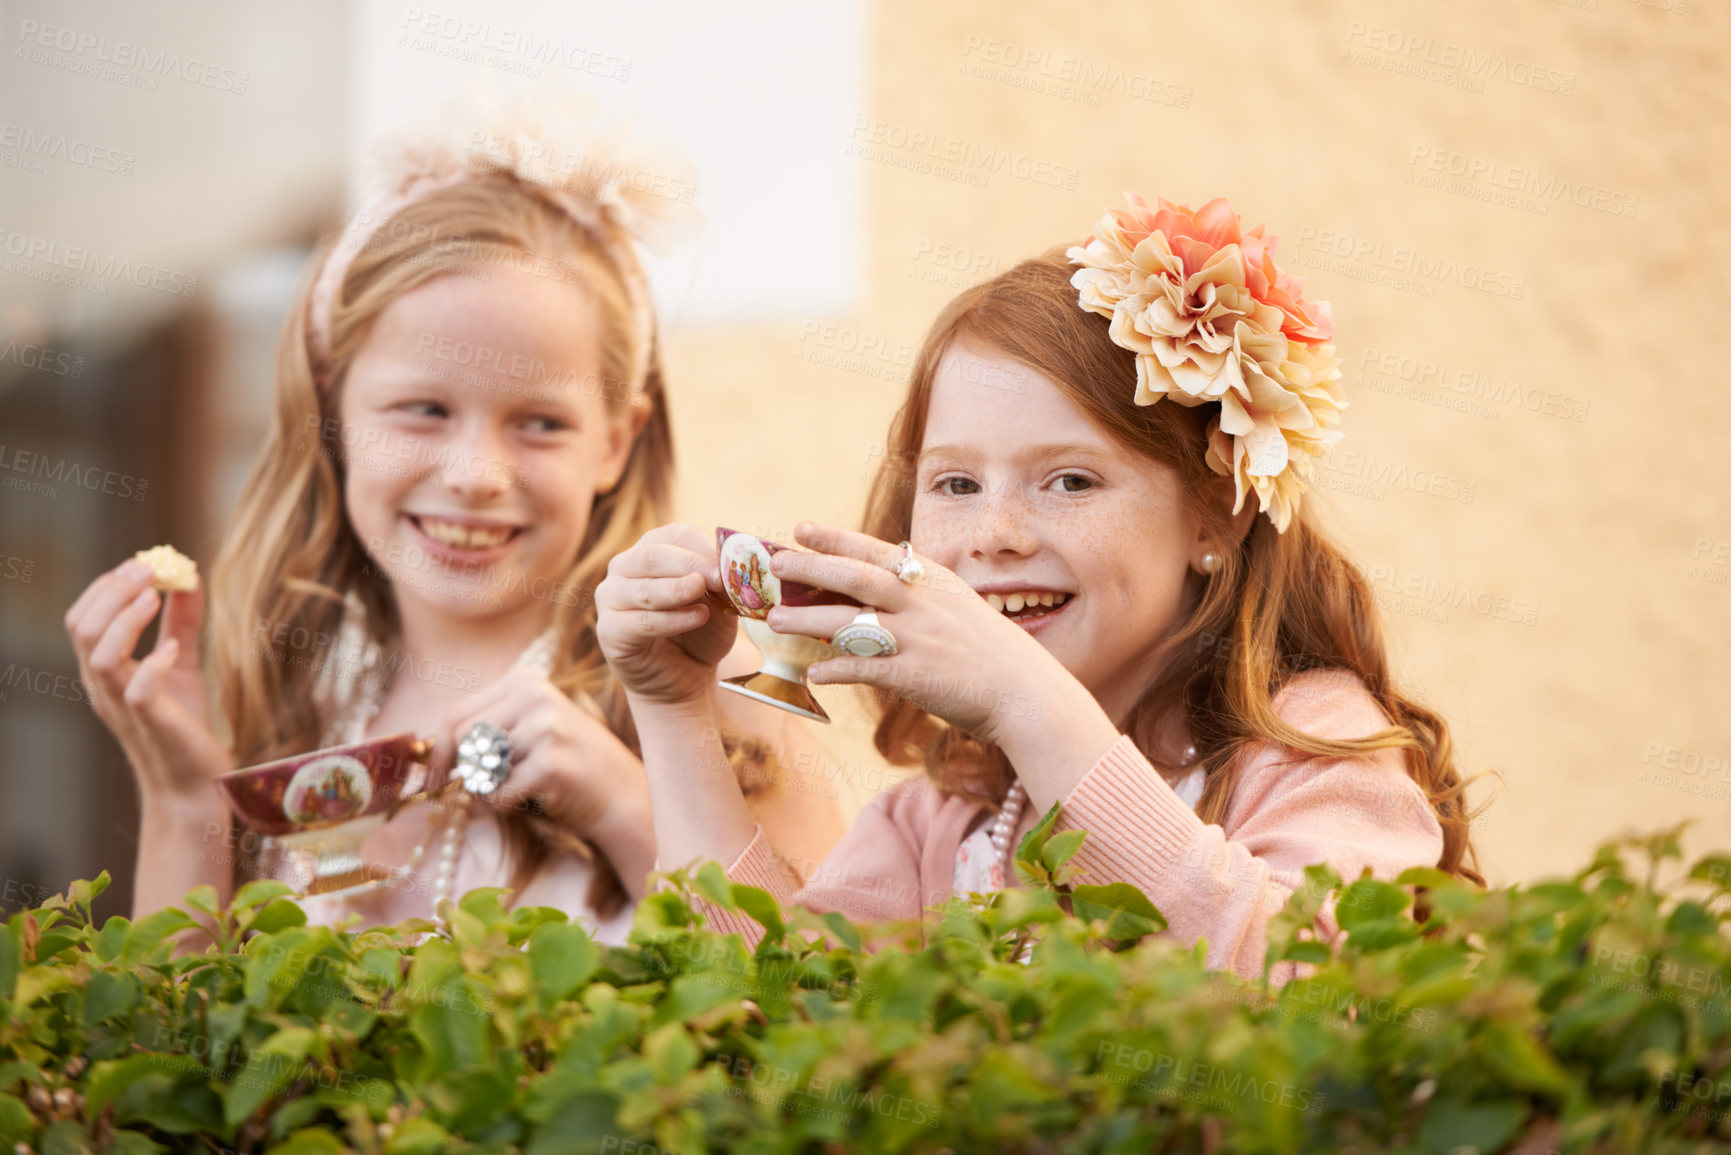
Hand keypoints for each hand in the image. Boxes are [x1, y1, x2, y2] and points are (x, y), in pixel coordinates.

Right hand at [64, 559, 231, 801]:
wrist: (195, 783)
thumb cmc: (182, 725)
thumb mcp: (181, 664)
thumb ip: (181, 624)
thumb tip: (188, 577)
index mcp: (103, 671)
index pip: (80, 619)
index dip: (106, 586)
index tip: (141, 564)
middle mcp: (104, 687)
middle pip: (81, 628)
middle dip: (112, 591)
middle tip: (148, 570)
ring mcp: (123, 707)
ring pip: (98, 656)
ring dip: (126, 619)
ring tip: (156, 596)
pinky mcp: (151, 723)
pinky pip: (137, 690)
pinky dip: (152, 663)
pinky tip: (174, 650)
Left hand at [438, 667, 648, 842]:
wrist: (622, 794)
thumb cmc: (568, 766)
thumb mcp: (529, 731)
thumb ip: (485, 732)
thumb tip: (425, 753)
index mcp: (525, 680)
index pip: (457, 714)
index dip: (438, 751)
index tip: (434, 779)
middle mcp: (535, 694)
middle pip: (461, 738)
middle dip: (462, 771)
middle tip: (480, 791)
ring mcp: (545, 726)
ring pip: (477, 767)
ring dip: (489, 789)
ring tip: (524, 788)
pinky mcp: (550, 761)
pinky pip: (496, 794)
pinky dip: (506, 805)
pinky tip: (538, 798)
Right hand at [595, 523, 737, 708]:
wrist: (685, 677)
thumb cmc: (701, 631)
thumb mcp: (718, 602)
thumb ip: (720, 582)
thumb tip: (731, 564)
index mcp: (652, 549)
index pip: (676, 534)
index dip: (704, 546)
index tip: (730, 561)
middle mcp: (624, 567)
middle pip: (654, 555)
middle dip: (690, 564)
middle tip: (719, 576)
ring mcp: (610, 597)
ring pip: (643, 588)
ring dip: (678, 590)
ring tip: (705, 595)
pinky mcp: (609, 631)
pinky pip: (641, 621)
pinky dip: (672, 620)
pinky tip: (698, 617)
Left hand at [763, 522, 1101, 749]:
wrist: (1027, 694)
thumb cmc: (993, 654)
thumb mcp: (961, 608)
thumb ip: (924, 594)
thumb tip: (890, 576)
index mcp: (934, 582)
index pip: (876, 552)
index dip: (836, 539)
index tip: (801, 528)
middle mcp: (923, 604)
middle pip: (856, 577)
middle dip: (811, 568)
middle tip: (776, 564)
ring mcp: (918, 639)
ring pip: (850, 623)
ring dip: (808, 620)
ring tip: (775, 620)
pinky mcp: (914, 676)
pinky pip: (862, 669)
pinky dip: (835, 669)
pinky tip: (812, 673)